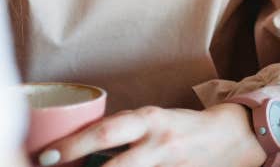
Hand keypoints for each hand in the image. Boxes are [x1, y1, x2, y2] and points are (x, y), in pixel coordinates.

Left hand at [36, 103, 265, 166]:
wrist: (231, 137)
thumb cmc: (183, 127)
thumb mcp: (154, 120)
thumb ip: (125, 132)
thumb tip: (81, 148)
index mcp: (150, 120)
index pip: (105, 131)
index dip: (73, 145)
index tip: (46, 156)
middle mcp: (158, 143)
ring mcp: (168, 166)